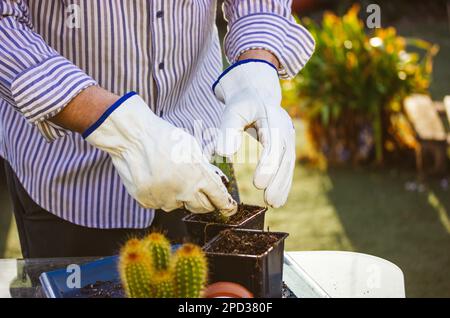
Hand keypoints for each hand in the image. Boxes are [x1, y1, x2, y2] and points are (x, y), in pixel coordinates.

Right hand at [82, 92, 236, 215]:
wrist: (133, 137)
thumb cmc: (164, 138)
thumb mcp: (193, 149)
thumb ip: (205, 168)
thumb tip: (214, 183)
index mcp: (198, 177)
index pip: (218, 199)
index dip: (225, 206)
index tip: (229, 209)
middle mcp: (182, 192)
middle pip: (202, 208)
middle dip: (205, 201)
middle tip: (201, 191)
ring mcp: (163, 199)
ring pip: (178, 205)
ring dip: (179, 196)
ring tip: (169, 174)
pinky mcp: (147, 201)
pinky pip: (159, 203)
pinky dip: (160, 195)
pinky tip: (155, 178)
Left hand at [213, 59, 294, 207]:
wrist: (257, 94)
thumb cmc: (242, 104)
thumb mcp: (233, 111)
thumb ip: (228, 130)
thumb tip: (223, 153)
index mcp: (273, 117)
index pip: (273, 144)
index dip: (268, 164)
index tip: (258, 183)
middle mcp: (285, 128)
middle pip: (285, 157)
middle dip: (278, 180)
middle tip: (269, 200)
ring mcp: (288, 138)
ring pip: (288, 164)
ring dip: (282, 185)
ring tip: (275, 204)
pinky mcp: (285, 147)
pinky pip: (286, 166)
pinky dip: (283, 182)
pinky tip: (278, 198)